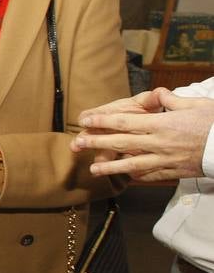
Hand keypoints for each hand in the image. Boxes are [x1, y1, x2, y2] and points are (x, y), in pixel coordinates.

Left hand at [72, 89, 213, 180]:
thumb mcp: (195, 104)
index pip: (125, 122)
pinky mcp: (175, 172)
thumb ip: (172, 101)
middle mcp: (160, 143)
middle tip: (77, 144)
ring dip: (111, 167)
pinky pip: (152, 176)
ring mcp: (166, 160)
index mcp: (162, 124)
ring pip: (133, 165)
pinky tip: (126, 178)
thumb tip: (158, 94)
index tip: (86, 121)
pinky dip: (137, 177)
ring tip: (93, 169)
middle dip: (97, 143)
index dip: (103, 121)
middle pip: (122, 144)